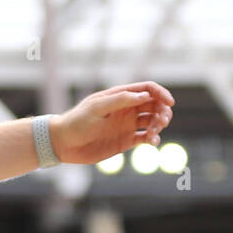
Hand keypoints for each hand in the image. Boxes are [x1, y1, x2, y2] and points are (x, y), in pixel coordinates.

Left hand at [52, 81, 174, 165]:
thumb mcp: (96, 108)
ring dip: (159, 125)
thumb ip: (120, 100)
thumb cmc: (76, 122)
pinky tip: (151, 141)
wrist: (63, 144)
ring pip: (152, 121)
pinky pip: (146, 138)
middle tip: (160, 121)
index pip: (147, 89)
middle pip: (154, 105)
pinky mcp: (126, 141)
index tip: (169, 103)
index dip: (161, 93)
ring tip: (152, 133)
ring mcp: (127, 125)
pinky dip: (153, 139)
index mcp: (119, 96)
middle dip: (163, 111)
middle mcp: (126, 109)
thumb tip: (144, 95)